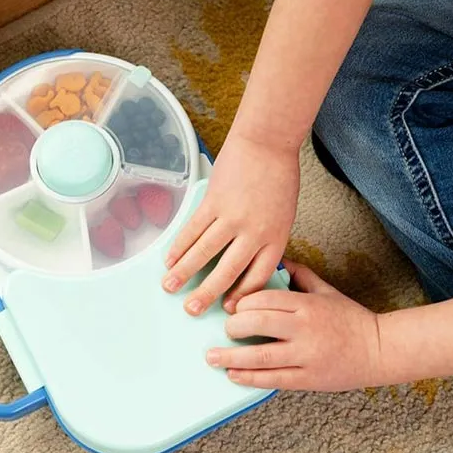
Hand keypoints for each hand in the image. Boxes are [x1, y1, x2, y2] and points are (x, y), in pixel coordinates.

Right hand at [163, 133, 298, 315]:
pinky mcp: (214, 202)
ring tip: (169, 287)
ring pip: (204, 252)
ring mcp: (233, 217)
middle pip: (228, 271)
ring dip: (184, 272)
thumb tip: (246, 259)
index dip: (241, 296)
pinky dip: (179, 245)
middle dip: (208, 294)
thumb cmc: (279, 175)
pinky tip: (169, 258)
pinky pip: (193, 229)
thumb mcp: (283, 214)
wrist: (268, 142)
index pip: (257, 277)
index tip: (227, 308)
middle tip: (192, 310)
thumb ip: (265, 238)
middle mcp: (254, 232)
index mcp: (275, 238)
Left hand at [206, 260, 382, 390]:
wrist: (381, 349)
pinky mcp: (309, 378)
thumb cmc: (350, 318)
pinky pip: (273, 378)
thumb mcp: (325, 290)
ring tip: (212, 357)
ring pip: (260, 355)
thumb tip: (276, 259)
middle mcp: (305, 328)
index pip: (263, 299)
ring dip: (231, 357)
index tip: (232, 308)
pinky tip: (233, 375)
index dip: (242, 303)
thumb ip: (299, 274)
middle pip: (257, 324)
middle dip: (233, 327)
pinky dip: (250, 377)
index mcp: (306, 303)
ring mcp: (306, 355)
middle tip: (224, 330)